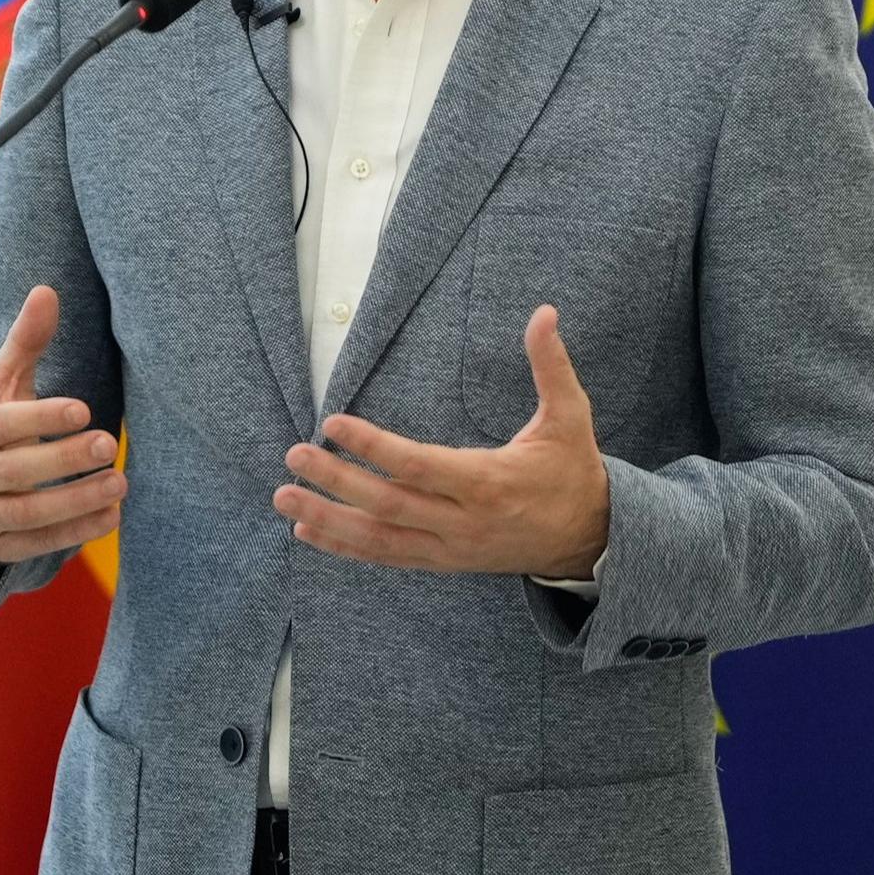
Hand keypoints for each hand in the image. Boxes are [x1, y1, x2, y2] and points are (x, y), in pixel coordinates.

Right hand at [0, 285, 125, 563]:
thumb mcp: (4, 386)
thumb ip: (26, 343)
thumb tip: (47, 290)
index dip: (39, 418)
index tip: (83, 409)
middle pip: (14, 471)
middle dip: (64, 459)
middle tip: (109, 443)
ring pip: (27, 513)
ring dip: (76, 499)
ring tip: (119, 482)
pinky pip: (38, 544)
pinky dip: (76, 531)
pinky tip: (112, 515)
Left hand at [275, 305, 608, 576]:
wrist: (588, 538)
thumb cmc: (572, 471)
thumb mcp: (571, 416)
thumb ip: (551, 366)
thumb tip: (545, 312)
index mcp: (490, 483)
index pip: (421, 466)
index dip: (375, 447)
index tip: (334, 423)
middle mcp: (464, 522)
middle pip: (390, 505)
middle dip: (337, 482)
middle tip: (295, 456)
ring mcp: (450, 548)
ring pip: (380, 538)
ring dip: (329, 519)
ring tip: (285, 497)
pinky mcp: (442, 561)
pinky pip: (386, 557)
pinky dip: (345, 546)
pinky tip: (307, 531)